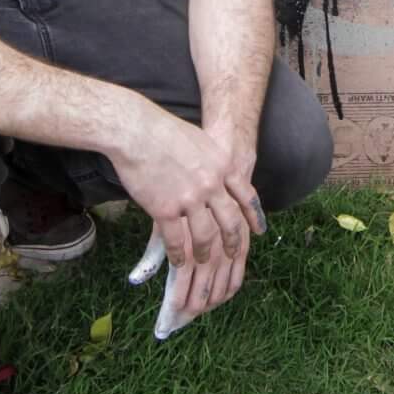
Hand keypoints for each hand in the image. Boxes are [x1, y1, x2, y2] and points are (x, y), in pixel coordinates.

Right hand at [110, 106, 264, 322]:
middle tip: (233, 254)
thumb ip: (212, 162)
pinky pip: (177, 240)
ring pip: (205, 236)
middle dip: (233, 242)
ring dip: (205, 252)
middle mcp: (211, 184)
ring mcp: (190, 199)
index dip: (253, 216)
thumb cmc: (163, 131)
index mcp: (223, 166)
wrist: (136, 131)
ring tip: (201, 260)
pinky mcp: (165, 209)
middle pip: (230, 222)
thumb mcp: (201, 142)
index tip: (257, 231)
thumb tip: (217, 172)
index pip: (246, 196)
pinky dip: (178, 254)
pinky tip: (177, 261)